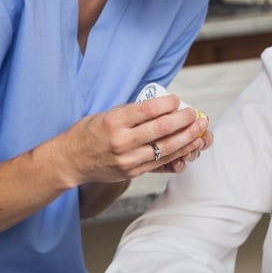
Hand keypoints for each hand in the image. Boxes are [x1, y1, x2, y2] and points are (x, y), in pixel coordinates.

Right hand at [54, 94, 210, 185]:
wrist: (71, 161)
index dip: (168, 104)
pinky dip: (179, 152)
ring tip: (200, 129)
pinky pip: (161, 162)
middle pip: (161, 129)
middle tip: (196, 114)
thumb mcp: (106, 114)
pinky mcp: (133, 172)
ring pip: (166, 147)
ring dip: (188, 137)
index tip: (177, 99)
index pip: (148, 110)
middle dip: (184, 120)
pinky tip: (190, 145)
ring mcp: (128, 159)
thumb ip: (132, 112)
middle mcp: (122, 141)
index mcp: (114, 121)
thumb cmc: (89, 133)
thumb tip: (163, 105)